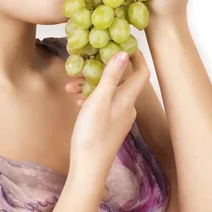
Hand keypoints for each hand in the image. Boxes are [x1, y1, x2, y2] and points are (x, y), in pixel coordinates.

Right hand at [68, 49, 149, 178]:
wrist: (88, 168)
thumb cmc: (93, 134)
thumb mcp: (99, 101)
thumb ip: (111, 76)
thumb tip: (123, 52)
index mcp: (128, 99)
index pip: (141, 71)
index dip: (136, 56)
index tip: (122, 43)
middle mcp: (128, 107)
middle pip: (121, 80)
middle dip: (103, 68)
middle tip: (86, 61)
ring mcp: (119, 117)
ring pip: (108, 92)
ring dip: (91, 84)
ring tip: (70, 84)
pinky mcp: (109, 126)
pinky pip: (103, 104)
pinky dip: (90, 98)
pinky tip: (76, 100)